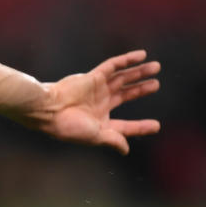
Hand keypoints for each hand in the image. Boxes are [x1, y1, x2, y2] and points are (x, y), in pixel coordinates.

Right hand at [40, 50, 160, 154]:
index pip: (124, 124)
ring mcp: (97, 89)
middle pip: (126, 94)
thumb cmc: (69, 127)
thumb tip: (126, 150)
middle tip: (156, 84)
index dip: (140, 126)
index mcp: (100, 122)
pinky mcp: (93, 77)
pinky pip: (113, 66)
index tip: (156, 125)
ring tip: (156, 67)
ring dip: (139, 72)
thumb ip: (113, 140)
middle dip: (141, 89)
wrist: (49, 110)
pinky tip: (142, 55)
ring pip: (123, 78)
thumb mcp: (95, 136)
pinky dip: (127, 60)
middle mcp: (100, 104)